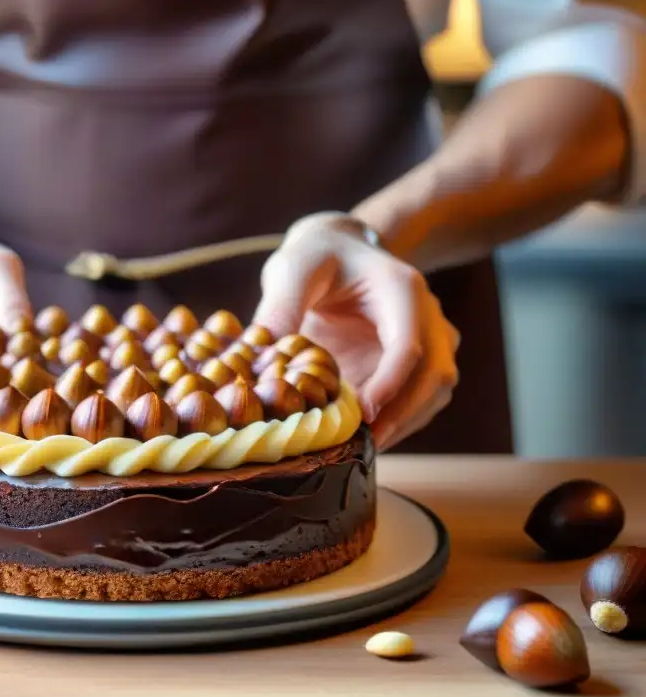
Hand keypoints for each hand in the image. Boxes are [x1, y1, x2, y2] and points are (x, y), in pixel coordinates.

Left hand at [252, 211, 459, 450]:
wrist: (339, 249)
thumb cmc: (317, 256)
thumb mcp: (294, 271)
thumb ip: (280, 309)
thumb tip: (260, 359)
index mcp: (402, 290)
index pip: (408, 344)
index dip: (390, 384)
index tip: (363, 413)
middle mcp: (428, 315)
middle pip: (435, 375)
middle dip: (403, 415)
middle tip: (362, 445)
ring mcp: (429, 340)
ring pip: (434, 393)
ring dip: (403, 424)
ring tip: (358, 447)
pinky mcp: (416, 363)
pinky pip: (419, 399)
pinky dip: (397, 421)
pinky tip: (361, 436)